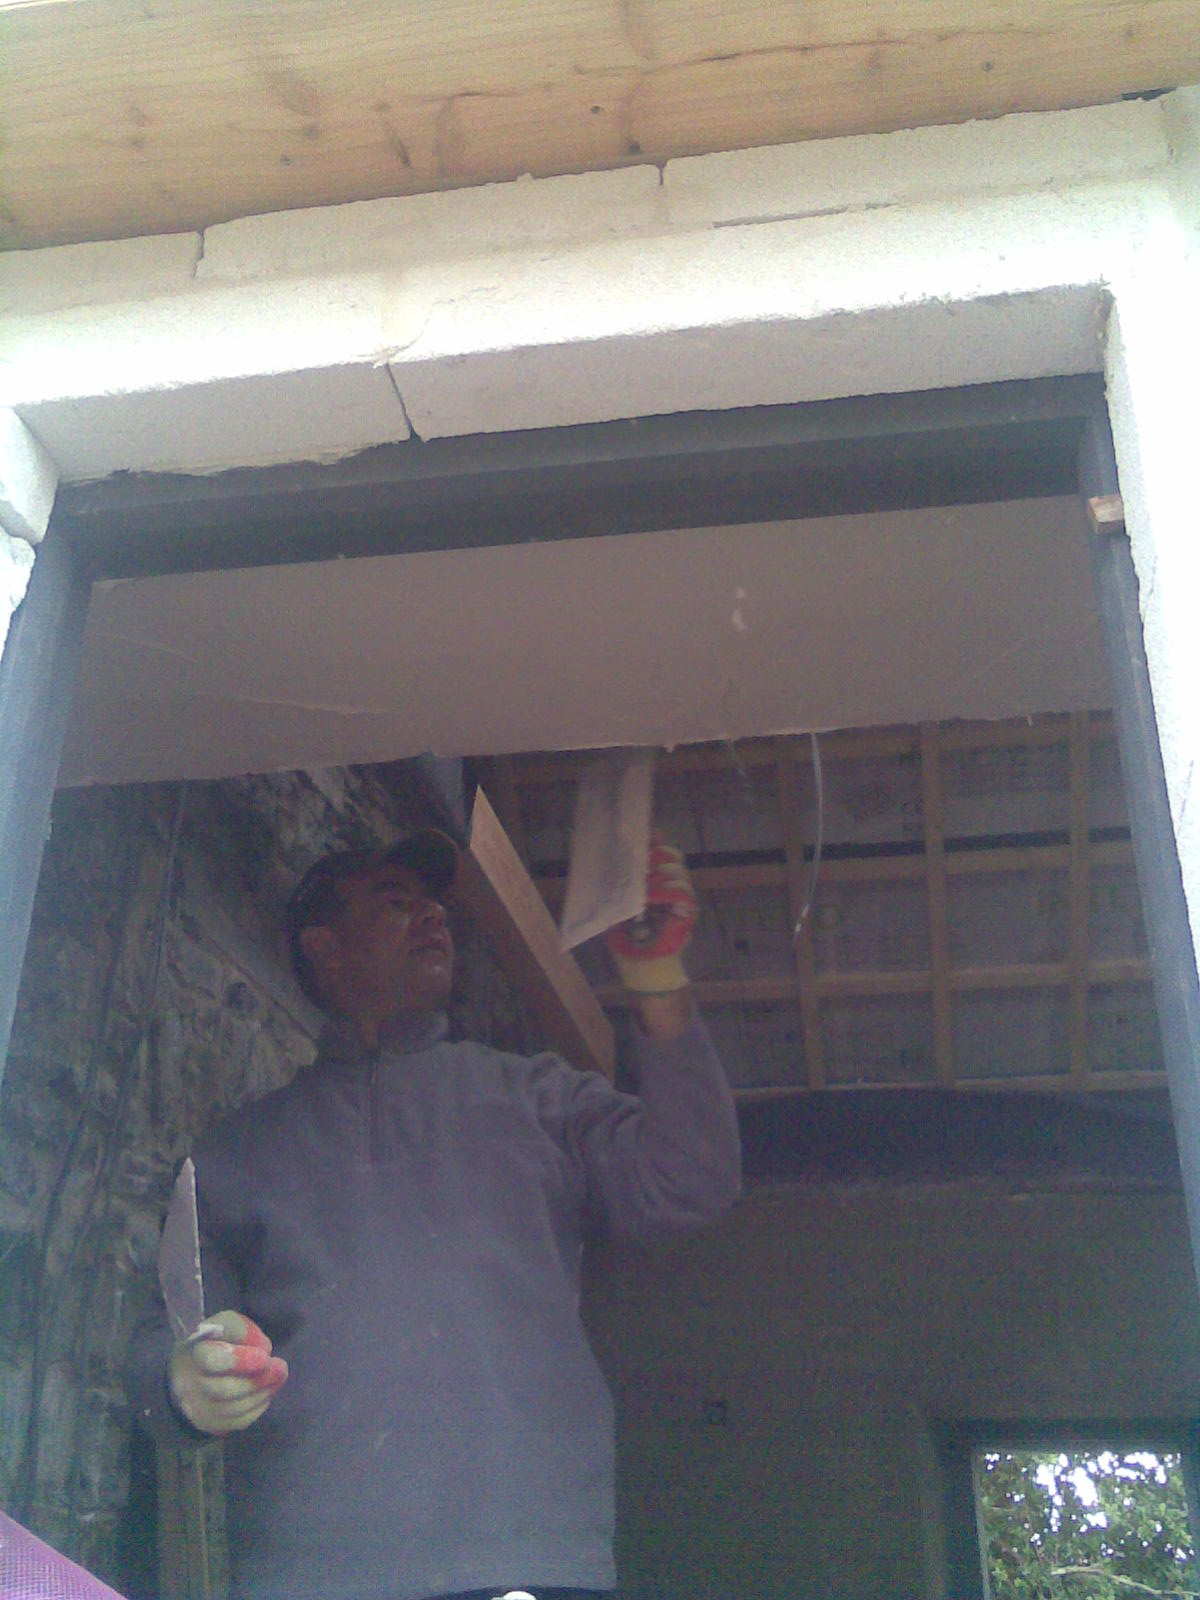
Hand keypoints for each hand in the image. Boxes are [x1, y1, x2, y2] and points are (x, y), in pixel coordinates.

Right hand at [168, 1309, 287, 1435]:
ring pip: (234, 1409)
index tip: (265, 1357)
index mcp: (193, 1352)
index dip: (241, 1360)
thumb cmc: (215, 1341)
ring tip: (278, 1378)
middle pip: (225, 1390)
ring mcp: (198, 1407)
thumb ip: (243, 1330)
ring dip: (262, 1393)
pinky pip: (238, 1422)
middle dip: (258, 1381)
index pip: (213, 1360)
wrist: (193, 1368)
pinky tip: (267, 1392)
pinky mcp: (209, 1423)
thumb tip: (263, 1348)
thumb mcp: (226, 1324)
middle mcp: (190, 1384)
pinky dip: (258, 1407)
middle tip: (281, 1368)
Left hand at [605, 838, 696, 994]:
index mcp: (653, 878)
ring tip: (642, 889)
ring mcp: (682, 895)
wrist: (641, 964)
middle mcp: (670, 882)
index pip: (659, 849)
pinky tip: (651, 898)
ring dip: (657, 876)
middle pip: (671, 854)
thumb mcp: (614, 905)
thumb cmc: (627, 936)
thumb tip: (601, 860)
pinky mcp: (688, 910)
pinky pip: (682, 892)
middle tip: (640, 863)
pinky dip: (665, 891)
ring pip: (676, 870)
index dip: (654, 838)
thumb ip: (613, 886)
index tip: (643, 833)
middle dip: (655, 854)